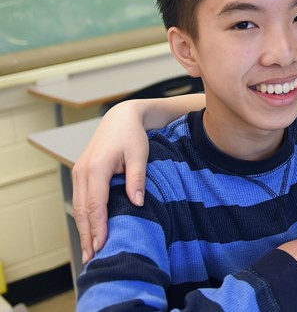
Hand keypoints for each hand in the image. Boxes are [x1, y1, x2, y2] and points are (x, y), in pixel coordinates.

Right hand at [72, 100, 149, 262]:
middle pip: (82, 210)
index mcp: (97, 167)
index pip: (95, 204)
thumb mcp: (139, 155)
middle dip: (88, 235)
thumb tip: (138, 203)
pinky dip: (83, 218)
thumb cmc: (132, 136)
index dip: (98, 227)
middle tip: (93, 258)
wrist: (120, 118)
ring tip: (89, 252)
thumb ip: (136, 179)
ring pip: (78, 207)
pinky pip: (79, 200)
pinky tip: (89, 232)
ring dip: (83, 230)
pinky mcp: (81, 174)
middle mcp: (83, 171)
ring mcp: (79, 172)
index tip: (103, 245)